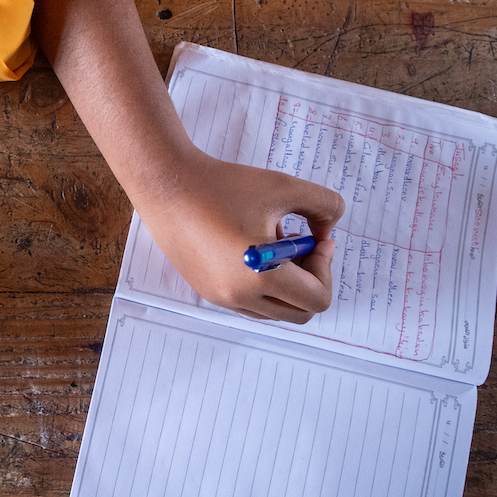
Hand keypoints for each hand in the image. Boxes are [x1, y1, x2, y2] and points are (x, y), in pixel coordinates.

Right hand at [135, 147, 343, 322]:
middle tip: (300, 243)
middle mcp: (238, 297)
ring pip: (273, 309)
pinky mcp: (205, 289)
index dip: (326, 267)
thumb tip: (329, 231)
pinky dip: (261, 282)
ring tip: (271, 241)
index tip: (317, 237)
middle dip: (309, 279)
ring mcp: (219, 297)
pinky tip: (249, 244)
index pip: (317, 299)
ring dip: (285, 283)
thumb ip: (324, 205)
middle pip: (299, 312)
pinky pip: (248, 301)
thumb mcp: (283, 187)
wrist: (166, 184)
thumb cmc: (222, 186)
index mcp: (260, 278)